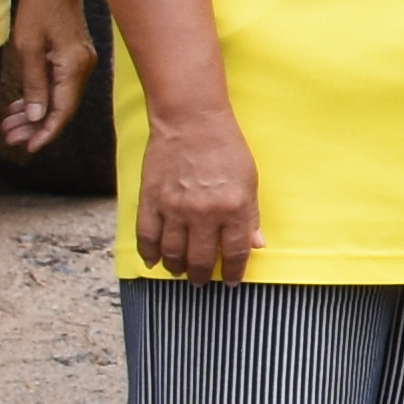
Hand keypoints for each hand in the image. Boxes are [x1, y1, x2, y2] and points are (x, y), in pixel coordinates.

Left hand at [0, 0, 94, 160]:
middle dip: (36, 125)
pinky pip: (61, 82)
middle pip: (63, 107)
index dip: (45, 132)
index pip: (62, 111)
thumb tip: (38, 116)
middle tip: (10, 136)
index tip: (27, 147)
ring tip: (11, 122)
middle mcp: (84, 65)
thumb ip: (34, 84)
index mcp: (74, 66)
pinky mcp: (74, 51)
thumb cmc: (40, 4)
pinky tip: (24, 102)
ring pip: (61, 96)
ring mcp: (81, 58)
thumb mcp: (28, 47)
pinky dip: (42, 94)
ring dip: (37, 111)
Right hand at [131, 106, 259, 282]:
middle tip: (201, 282)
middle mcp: (204, 213)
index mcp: (234, 208)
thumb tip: (256, 245)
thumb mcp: (250, 180)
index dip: (233, 272)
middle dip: (201, 276)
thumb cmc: (226, 147)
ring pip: (172, 253)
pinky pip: (147, 236)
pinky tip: (153, 261)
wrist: (192, 121)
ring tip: (180, 272)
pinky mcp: (151, 200)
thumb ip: (251, 216)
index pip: (234, 252)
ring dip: (176, 268)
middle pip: (200, 259)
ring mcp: (175, 208)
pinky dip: (149, 253)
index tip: (231, 282)